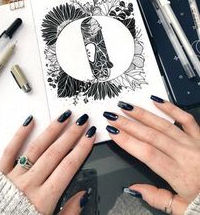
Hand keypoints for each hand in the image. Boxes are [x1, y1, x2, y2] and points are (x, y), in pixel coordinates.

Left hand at [0, 111, 95, 214]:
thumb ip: (69, 213)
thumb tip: (83, 196)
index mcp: (43, 200)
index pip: (69, 167)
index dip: (82, 148)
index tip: (90, 135)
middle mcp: (29, 184)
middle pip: (56, 153)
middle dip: (71, 134)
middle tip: (82, 120)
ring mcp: (14, 177)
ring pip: (37, 147)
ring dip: (53, 130)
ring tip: (64, 117)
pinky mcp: (0, 174)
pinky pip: (10, 150)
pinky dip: (20, 134)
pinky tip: (30, 121)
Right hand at [103, 96, 199, 214]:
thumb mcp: (181, 209)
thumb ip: (157, 198)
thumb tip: (134, 188)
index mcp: (179, 175)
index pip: (147, 153)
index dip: (127, 141)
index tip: (112, 131)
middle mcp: (185, 155)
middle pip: (151, 136)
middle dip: (128, 124)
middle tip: (112, 116)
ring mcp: (193, 143)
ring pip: (163, 124)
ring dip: (143, 114)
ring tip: (127, 106)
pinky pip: (185, 118)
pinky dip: (171, 108)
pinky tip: (156, 101)